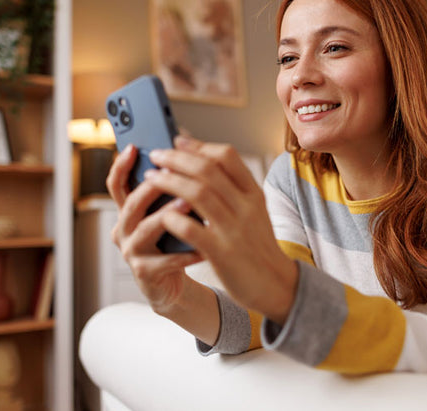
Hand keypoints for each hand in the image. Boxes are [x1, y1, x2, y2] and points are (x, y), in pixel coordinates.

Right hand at [106, 144, 203, 314]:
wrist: (173, 285)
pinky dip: (186, 252)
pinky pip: (166, 260)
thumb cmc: (173, 243)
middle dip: (151, 187)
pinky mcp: (144, 273)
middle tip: (172, 173)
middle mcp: (124, 229)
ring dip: (168, 214)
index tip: (134, 147)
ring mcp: (131, 251)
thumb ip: (170, 189)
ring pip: (145, 229)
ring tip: (189, 203)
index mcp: (128, 211)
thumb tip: (183, 150)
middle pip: (131, 204)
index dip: (122, 165)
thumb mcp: (169, 213)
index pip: (117, 184)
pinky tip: (204, 245)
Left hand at [144, 136, 299, 323]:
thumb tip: (201, 162)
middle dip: (176, 158)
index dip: (198, 145)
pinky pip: (192, 229)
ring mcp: (234, 230)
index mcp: (254, 193)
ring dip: (169, 181)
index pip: (227, 156)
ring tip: (151, 177)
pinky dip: (173, 217)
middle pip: (207, 170)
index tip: (177, 141)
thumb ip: (233, 189)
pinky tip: (161, 214)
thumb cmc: (257, 246)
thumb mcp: (254, 211)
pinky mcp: (221, 254)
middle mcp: (246, 207)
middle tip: (156, 155)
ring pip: (197, 193)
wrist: (276, 285)